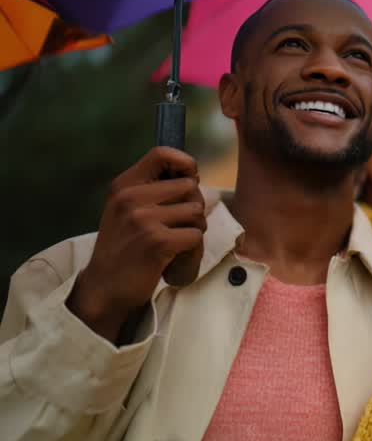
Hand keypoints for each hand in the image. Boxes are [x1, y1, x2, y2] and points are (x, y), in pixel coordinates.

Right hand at [67, 147, 205, 341]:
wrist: (105, 287)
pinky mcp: (157, 242)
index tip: (190, 179)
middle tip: (178, 227)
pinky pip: (196, 236)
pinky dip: (193, 250)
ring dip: (194, 230)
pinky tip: (175, 258)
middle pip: (190, 186)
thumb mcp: (127, 210)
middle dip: (193, 207)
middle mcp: (130, 198)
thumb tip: (193, 173)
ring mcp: (143, 219)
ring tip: (175, 244)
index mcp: (123, 185)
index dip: (186, 163)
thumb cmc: (125, 247)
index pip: (162, 153)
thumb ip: (152, 190)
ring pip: (197, 212)